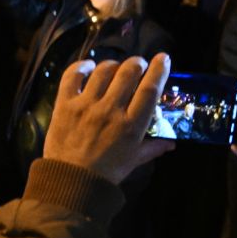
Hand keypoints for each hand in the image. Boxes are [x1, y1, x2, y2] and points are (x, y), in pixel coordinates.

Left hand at [43, 54, 173, 184]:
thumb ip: (153, 147)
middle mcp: (110, 110)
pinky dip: (81, 66)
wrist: (72, 179)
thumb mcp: (134, 160)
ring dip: (113, 64)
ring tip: (116, 67)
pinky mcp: (65, 103)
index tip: (164, 58)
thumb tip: (171, 142)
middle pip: (127, 74)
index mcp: (132, 125)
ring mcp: (86, 105)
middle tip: (138, 64)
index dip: (159, 71)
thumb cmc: (107, 170)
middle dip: (136, 63)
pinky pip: (72, 76)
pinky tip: (89, 66)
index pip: (149, 90)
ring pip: (102, 71)